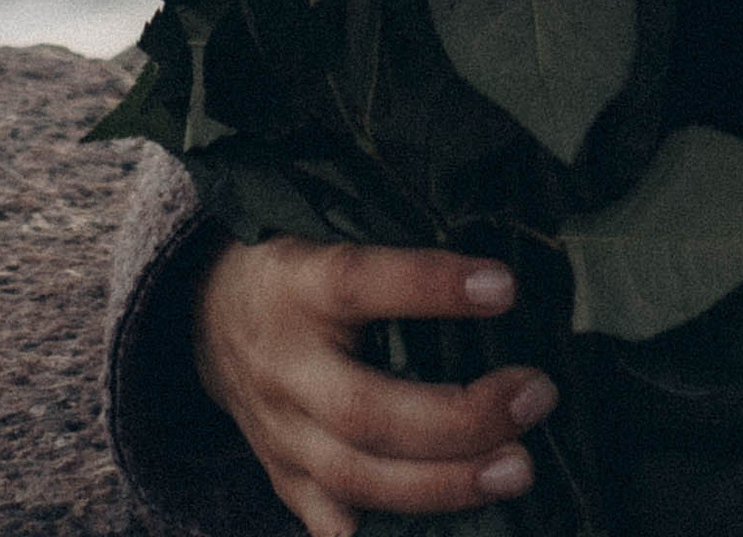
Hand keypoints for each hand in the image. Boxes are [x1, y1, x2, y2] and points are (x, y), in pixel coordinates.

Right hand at [193, 234, 558, 536]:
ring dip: (447, 482)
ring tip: (518, 468)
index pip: (359, 282)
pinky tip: (453, 524)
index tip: (504, 287)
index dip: (429, 287)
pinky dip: (389, 533)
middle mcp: (284, 366)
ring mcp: (280, 434)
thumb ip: (390, 254)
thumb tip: (494, 269)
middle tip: (536, 395)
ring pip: (357, 477)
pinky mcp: (283, 478)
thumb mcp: (325, 234)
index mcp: (295, 285)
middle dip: (460, 416)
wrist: (207, 318)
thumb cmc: (297, 267)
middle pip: (365, 411)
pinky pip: (332, 523)